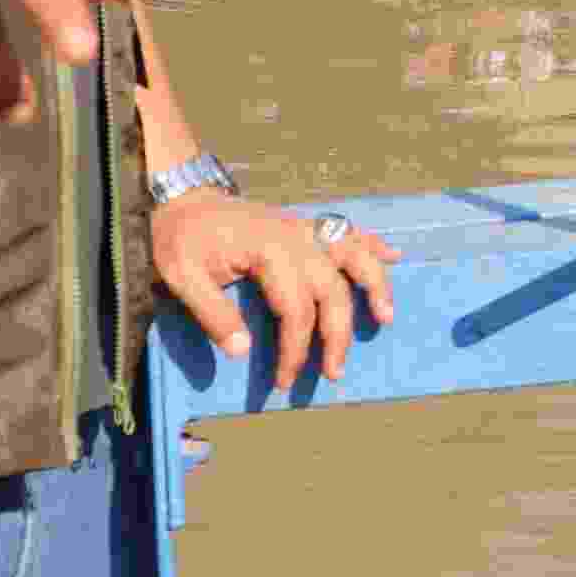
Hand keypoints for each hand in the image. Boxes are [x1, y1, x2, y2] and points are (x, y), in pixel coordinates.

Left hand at [153, 194, 402, 395]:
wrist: (183, 196)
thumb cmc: (181, 238)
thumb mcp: (182, 277)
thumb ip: (213, 314)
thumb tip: (242, 352)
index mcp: (268, 251)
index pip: (295, 309)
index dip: (295, 350)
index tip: (284, 381)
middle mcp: (296, 237)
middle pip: (333, 290)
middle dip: (338, 335)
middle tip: (335, 373)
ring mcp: (304, 228)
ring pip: (354, 255)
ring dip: (374, 285)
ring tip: (386, 317)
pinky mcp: (304, 225)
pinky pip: (347, 231)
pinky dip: (372, 243)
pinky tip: (394, 256)